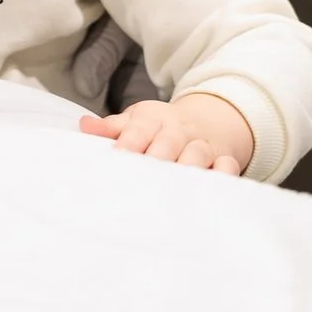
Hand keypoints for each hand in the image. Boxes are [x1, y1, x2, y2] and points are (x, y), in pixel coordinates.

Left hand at [79, 91, 253, 174]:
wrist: (206, 120)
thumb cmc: (161, 126)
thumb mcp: (137, 120)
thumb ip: (112, 127)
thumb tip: (84, 126)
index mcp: (153, 119)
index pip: (139, 128)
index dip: (129, 141)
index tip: (118, 156)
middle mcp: (179, 130)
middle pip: (169, 142)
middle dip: (158, 158)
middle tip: (144, 179)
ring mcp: (202, 144)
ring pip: (197, 154)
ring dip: (187, 169)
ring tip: (174, 190)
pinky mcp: (222, 158)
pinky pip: (227, 166)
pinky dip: (223, 177)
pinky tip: (212, 192)